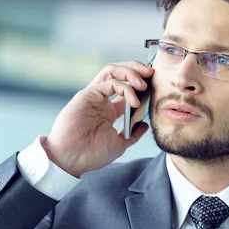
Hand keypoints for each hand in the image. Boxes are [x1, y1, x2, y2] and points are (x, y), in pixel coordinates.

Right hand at [43, 61, 152, 177]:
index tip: (155, 88)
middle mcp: (101, 100)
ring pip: (112, 71)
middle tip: (152, 74)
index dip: (142, 86)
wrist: (72, 159)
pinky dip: (125, 87)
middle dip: (137, 69)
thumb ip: (132, 135)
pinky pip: (109, 81)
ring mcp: (94, 95)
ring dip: (130, 71)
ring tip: (144, 81)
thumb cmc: (91, 154)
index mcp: (108, 111)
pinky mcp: (88, 94)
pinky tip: (134, 100)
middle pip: (119, 74)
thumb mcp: (119, 145)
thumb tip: (145, 125)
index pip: (127, 90)